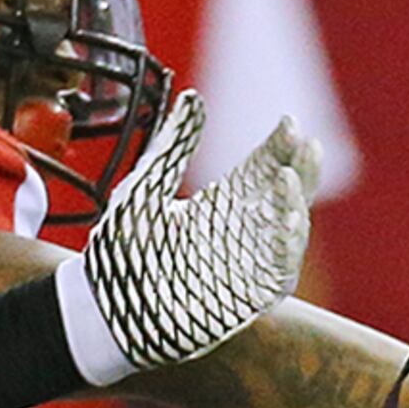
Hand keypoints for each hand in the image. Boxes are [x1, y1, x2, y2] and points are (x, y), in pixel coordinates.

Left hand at [68, 95, 314, 381]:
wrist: (104, 309)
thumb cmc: (122, 251)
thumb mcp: (146, 187)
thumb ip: (174, 146)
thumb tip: (192, 97)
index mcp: (222, 203)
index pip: (265, 167)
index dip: (281, 146)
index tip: (289, 122)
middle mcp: (242, 232)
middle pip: (287, 195)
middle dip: (302, 169)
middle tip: (304, 143)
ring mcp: (247, 266)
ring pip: (290, 232)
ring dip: (296, 205)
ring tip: (288, 178)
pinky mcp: (246, 298)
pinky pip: (280, 273)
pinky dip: (286, 248)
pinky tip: (286, 221)